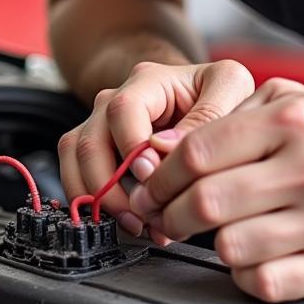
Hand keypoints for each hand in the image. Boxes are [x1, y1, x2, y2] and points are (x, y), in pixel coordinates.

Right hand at [58, 60, 254, 235]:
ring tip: (137, 223)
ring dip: (100, 198)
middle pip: (91, 141)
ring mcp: (100, 123)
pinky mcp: (96, 146)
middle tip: (145, 214)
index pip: (122, 110)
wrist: (197, 94)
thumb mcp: (230, 86)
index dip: (132, 147)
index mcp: (148, 81)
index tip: (152, 176)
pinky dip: (93, 201)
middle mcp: (115, 99)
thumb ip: (210, 112)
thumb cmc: (215, 91)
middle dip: (113, 186)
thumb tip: (167, 148)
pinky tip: (125, 220)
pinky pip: (74, 171)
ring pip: (76, 159)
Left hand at [128, 78, 303, 300]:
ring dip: (210, 243)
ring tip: (216, 231)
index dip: (163, 175)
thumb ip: (227, 115)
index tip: (152, 186)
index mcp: (293, 122)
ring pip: (230, 246)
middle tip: (165, 215)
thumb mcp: (288, 100)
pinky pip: (264, 282)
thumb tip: (161, 147)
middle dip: (171, 213)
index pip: (199, 152)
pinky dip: (244, 273)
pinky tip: (251, 255)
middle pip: (207, 202)